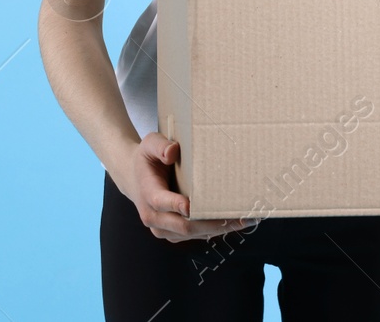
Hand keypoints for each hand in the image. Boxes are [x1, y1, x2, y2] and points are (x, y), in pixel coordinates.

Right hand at [120, 132, 256, 242]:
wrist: (134, 177)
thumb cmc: (146, 158)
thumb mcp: (149, 144)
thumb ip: (160, 145)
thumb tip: (173, 152)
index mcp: (147, 193)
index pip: (162, 202)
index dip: (178, 205)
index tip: (195, 206)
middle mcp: (153, 217)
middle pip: (184, 225)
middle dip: (212, 223)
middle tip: (238, 218)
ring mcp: (163, 228)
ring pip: (192, 234)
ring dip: (218, 229)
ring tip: (244, 221)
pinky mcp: (173, 233)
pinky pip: (195, 235)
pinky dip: (214, 230)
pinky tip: (233, 222)